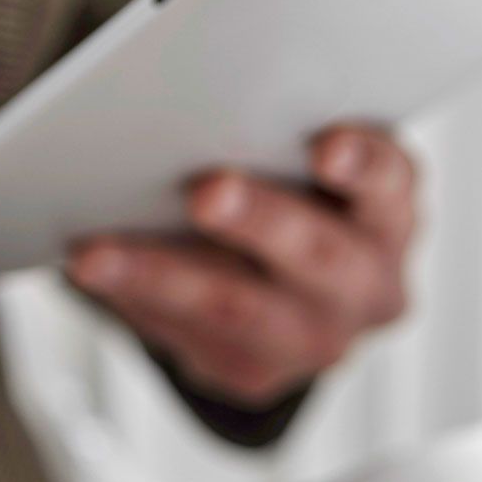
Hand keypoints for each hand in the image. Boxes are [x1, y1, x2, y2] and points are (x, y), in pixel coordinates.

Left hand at [66, 125, 414, 406]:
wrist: (294, 286)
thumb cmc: (294, 191)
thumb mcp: (306, 156)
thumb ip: (276, 132)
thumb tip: (191, 107)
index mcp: (389, 215)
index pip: (390, 184)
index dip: (363, 165)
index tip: (326, 146)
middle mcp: (369, 287)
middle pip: (319, 255)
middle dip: (260, 221)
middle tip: (206, 192)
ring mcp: (318, 340)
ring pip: (242, 311)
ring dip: (166, 277)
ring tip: (98, 254)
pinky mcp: (256, 375)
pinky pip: (192, 339)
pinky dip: (137, 300)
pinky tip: (90, 271)